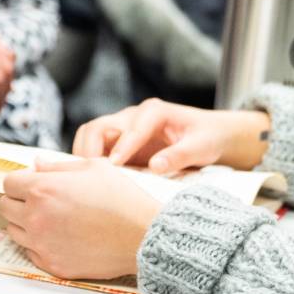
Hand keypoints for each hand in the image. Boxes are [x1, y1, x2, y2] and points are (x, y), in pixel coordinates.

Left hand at [0, 160, 161, 279]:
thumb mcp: (92, 168)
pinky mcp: (52, 264)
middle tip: (40, 200)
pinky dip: (39, 244)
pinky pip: (31, 251)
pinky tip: (60, 236)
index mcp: (42, 189)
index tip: (32, 183)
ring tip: (52, 219)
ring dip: (25, 223)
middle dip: (18, 200)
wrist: (141, 235)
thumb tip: (36, 164)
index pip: (9, 183)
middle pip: (5, 207)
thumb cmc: (121, 198)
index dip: (21, 181)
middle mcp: (35, 217)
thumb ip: (57, 166)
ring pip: (14, 231)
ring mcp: (42, 244)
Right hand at [72, 99, 269, 173]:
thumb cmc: (206, 137)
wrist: (209, 135)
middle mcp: (132, 117)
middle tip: (90, 175)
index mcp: (154, 112)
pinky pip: (96, 150)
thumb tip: (155, 167)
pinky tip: (93, 182)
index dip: (121, 147)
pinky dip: (90, 164)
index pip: (130, 128)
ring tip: (87, 180)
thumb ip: (179, 155)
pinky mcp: (119, 145)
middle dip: (89, 149)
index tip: (114, 166)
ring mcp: (123, 130)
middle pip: (97, 127)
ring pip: (90, 137)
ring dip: (85, 156)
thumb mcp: (201, 146)